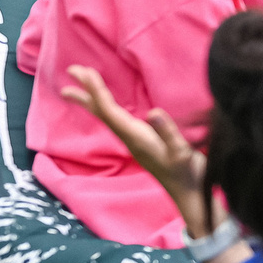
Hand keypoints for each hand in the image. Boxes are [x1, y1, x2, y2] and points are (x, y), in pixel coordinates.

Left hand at [58, 66, 222, 249]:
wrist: (189, 193)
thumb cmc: (187, 173)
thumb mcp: (181, 153)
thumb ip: (168, 133)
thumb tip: (153, 112)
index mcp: (136, 138)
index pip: (110, 111)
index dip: (97, 91)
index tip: (85, 72)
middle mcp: (130, 138)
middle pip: (102, 112)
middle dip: (87, 91)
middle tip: (72, 70)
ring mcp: (134, 139)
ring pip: (107, 116)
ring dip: (93, 98)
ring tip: (77, 85)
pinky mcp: (140, 140)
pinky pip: (117, 119)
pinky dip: (107, 107)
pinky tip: (106, 103)